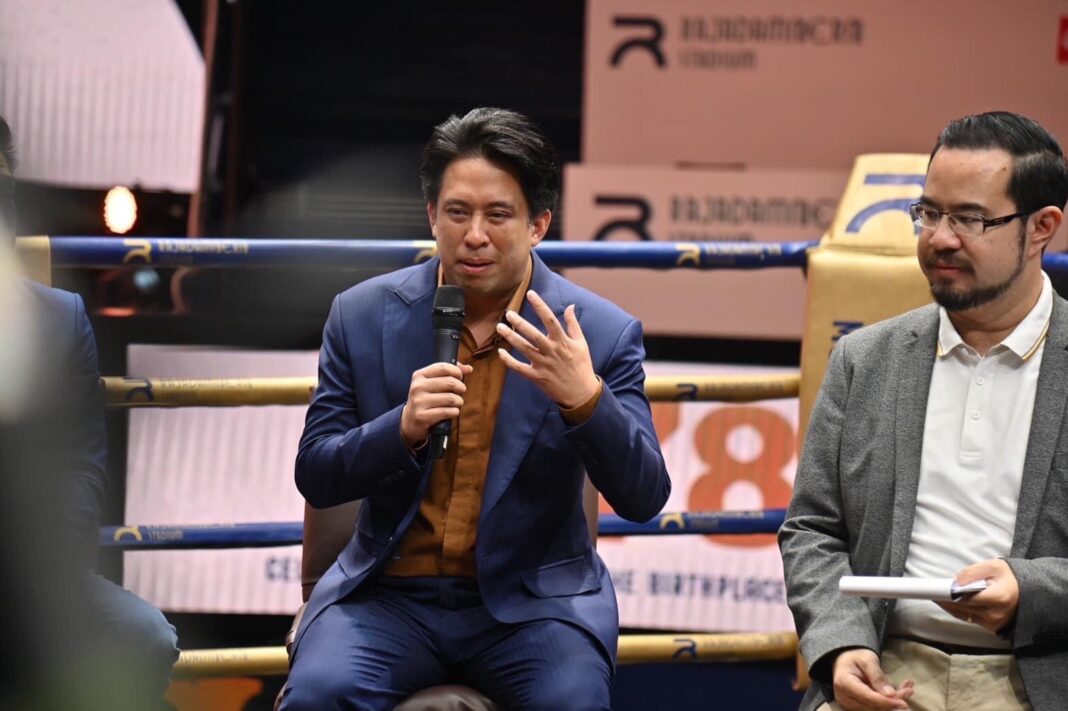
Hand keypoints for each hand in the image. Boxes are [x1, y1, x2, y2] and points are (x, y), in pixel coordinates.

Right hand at [400, 362, 472, 449]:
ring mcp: (419, 402)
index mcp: (419, 375)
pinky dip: (454, 412)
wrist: (409, 421)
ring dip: (459, 401)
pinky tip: (453, 412)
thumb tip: (469, 368)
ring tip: (457, 403)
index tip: (460, 377)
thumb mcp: (433, 383)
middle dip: (460, 387)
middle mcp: (417, 387)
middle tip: (461, 391)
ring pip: (450, 398)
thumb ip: (450, 373)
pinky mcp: (422, 416)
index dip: (456, 371)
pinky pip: (447, 412)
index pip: (442, 367)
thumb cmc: (426, 399)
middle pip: (449, 382)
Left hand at [495, 290, 599, 408]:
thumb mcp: (581, 343)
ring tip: (500, 327)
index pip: (550, 319)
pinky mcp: (537, 377)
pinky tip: (500, 352)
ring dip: (511, 338)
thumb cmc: (581, 365)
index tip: (531, 293)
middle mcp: (552, 352)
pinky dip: (509, 361)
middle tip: (508, 313)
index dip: (540, 305)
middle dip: (520, 323)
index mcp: (563, 342)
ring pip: (524, 349)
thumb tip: (570, 306)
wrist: (581, 393)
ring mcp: (544, 365)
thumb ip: (573, 324)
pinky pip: (520, 368)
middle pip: (533, 334)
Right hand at [832, 649, 913, 709]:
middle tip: (909, 690)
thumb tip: (891, 695)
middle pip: (874, 707)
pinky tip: (899, 693)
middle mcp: (845, 698)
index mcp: (844, 683)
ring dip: (893, 702)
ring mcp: (849, 705)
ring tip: (907, 689)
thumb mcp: (867, 660)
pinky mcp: (857, 708)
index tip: (904, 702)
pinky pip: (876, 708)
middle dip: (893, 701)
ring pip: (877, 709)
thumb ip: (878, 676)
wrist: (844, 662)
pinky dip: (889, 702)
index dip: (887, 702)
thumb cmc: (855, 657)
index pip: (868, 698)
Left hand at [937, 558, 1019, 633]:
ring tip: (940, 596)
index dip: (947, 597)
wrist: (1033, 593)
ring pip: (964, 615)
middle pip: (961, 609)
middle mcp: (995, 614)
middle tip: (932, 592)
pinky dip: (961, 611)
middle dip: (945, 601)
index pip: (965, 600)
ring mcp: (994, 623)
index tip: (934, 592)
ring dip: (951, 607)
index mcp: (997, 598)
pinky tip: (953, 603)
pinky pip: (971, 619)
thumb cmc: (1012, 577)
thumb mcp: (993, 566)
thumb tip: (955, 582)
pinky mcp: (993, 628)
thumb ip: (972, 573)